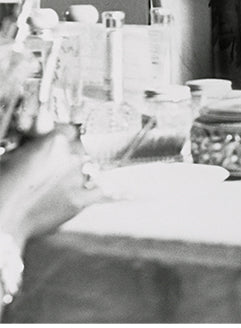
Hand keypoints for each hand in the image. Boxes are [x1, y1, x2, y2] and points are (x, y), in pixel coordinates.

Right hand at [0, 125, 102, 248]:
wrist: (0, 219)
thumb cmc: (0, 186)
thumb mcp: (11, 154)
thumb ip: (33, 140)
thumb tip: (43, 125)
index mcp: (54, 141)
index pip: (70, 129)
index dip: (62, 135)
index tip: (56, 139)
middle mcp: (71, 157)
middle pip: (80, 147)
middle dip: (68, 153)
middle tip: (51, 165)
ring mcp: (77, 179)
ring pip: (88, 167)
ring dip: (78, 171)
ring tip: (56, 182)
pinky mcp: (79, 201)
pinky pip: (102, 192)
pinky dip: (109, 190)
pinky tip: (124, 190)